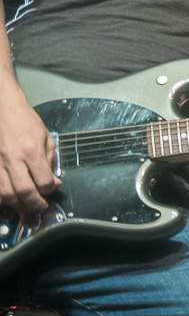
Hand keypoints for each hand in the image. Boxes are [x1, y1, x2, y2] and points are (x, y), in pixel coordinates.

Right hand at [0, 93, 61, 211]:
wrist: (2, 108)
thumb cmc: (25, 121)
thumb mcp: (46, 138)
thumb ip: (51, 162)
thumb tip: (55, 183)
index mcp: (31, 150)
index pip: (43, 181)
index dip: (49, 191)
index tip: (50, 190)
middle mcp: (12, 157)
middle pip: (23, 191)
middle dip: (33, 204)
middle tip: (39, 207)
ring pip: (4, 193)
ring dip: (16, 204)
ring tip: (25, 206)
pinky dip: (1, 198)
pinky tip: (9, 199)